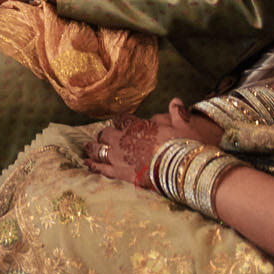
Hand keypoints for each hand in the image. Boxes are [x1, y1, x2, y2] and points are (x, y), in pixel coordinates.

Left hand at [83, 104, 215, 184]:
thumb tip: (177, 100)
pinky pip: (102, 168)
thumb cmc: (186, 146)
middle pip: (106, 134)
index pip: (121, 120)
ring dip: (92, 148)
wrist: (183, 169)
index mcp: (137, 126)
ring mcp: (120, 156)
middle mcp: (124, 139)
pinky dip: (93, 165)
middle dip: (104, 135)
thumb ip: (178, 112)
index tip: (120, 123)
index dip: (120, 121)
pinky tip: (87, 163)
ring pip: (98, 149)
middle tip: (103, 137)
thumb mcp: (185, 126)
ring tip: (87, 148)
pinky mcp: (121, 173)